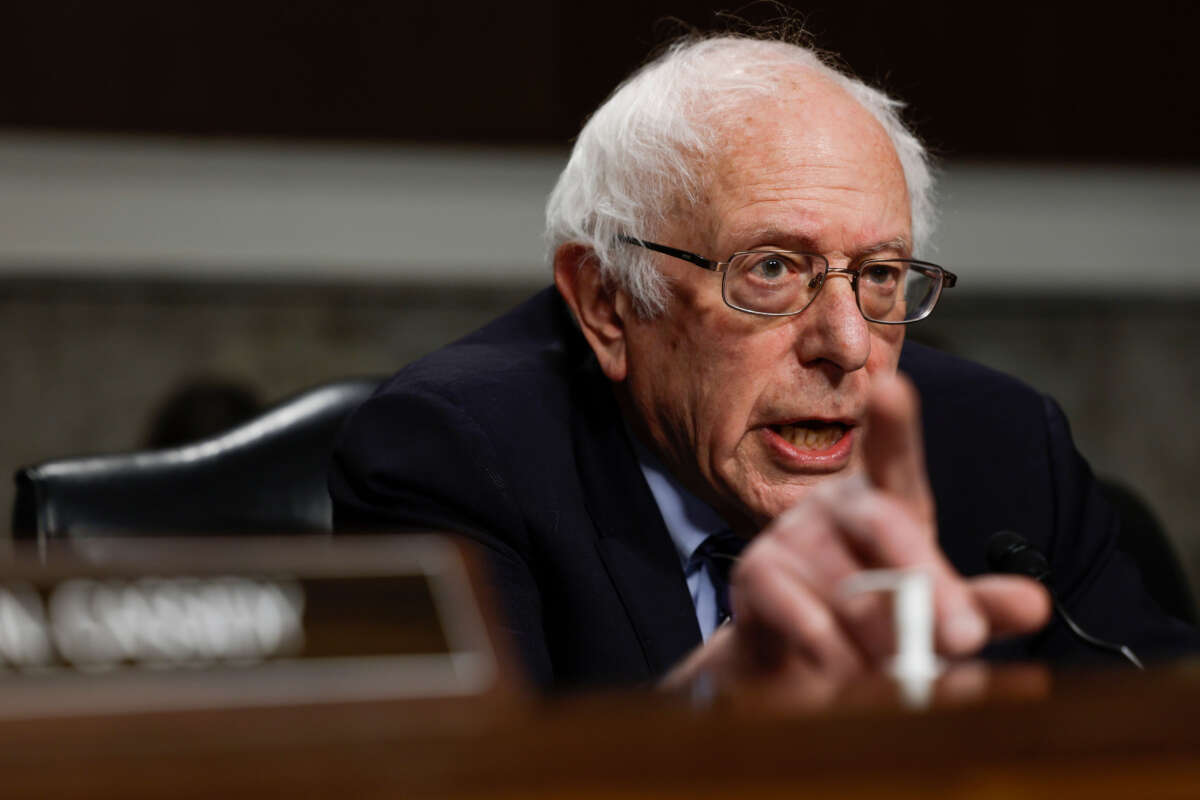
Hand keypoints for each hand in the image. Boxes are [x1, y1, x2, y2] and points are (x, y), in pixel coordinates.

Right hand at [661, 372, 1050, 699]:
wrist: (799, 670)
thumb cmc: (873, 625)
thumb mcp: (935, 613)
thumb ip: (980, 605)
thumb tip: (1034, 603)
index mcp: (883, 500)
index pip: (892, 457)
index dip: (893, 424)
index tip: (892, 388)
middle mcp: (833, 505)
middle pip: (882, 523)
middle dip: (926, 583)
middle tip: (964, 637)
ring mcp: (789, 535)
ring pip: (850, 590)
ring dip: (884, 645)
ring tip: (897, 674)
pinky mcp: (754, 575)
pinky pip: (807, 621)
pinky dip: (838, 660)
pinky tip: (844, 672)